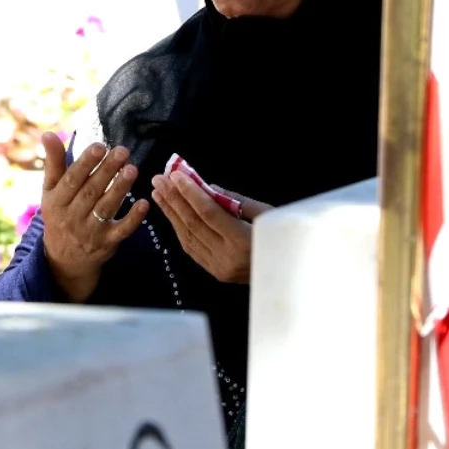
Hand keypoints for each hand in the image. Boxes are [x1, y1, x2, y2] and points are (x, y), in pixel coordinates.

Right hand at [39, 132, 148, 302]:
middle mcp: (72, 217)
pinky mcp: (107, 243)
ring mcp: (90, 232)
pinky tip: (144, 203)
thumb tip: (48, 133)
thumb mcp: (50, 191)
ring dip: (120, 189)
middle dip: (107, 171)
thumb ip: (53, 163)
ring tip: (132, 169)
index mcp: (57, 201)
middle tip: (122, 151)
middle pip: (91, 192)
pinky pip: (121, 231)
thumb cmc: (59, 214)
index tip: (99, 146)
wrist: (63, 259)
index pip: (72, 179)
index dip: (85, 163)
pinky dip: (133, 218)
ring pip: (106, 208)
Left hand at [151, 172, 272, 283]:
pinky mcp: (216, 272)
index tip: (175, 175)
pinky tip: (171, 213)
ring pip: (188, 236)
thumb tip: (207, 187)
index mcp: (243, 241)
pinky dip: (179, 228)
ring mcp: (220, 268)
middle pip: (193, 223)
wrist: (290, 273)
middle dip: (174, 199)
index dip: (190, 193)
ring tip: (159, 193)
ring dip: (171, 213)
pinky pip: (192, 248)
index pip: (208, 213)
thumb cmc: (283, 237)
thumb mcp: (267, 213)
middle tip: (158, 179)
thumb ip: (235, 200)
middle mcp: (228, 257)